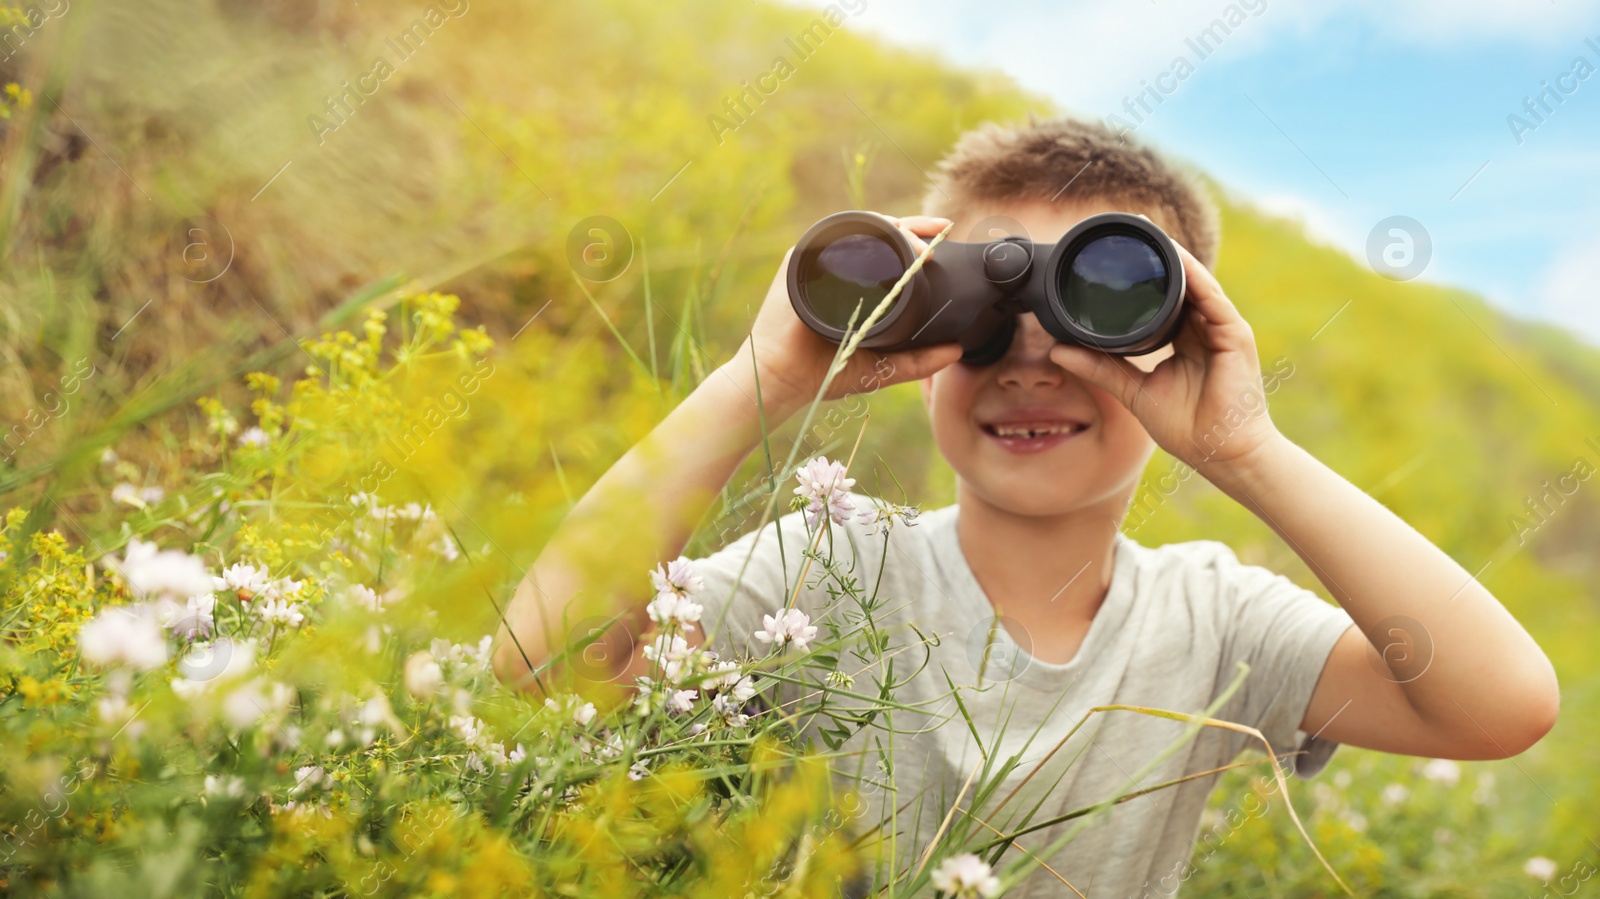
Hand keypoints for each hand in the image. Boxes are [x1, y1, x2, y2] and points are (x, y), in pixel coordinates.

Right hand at [733, 213, 962, 416]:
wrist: (784, 380)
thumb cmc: (826, 372)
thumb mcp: (883, 367)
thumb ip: (918, 361)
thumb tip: (956, 349)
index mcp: (858, 283)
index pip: (891, 250)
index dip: (918, 237)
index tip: (946, 231)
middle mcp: (839, 267)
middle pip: (879, 232)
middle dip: (913, 226)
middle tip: (940, 231)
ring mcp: (819, 262)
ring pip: (859, 230)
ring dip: (890, 229)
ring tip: (916, 245)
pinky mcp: (798, 262)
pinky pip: (830, 239)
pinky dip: (856, 235)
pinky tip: (880, 240)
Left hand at [1047, 240, 1280, 475]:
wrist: (1223, 453)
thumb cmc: (1188, 428)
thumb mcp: (1134, 392)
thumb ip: (1101, 368)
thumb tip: (1059, 350)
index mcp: (1185, 339)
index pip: (1162, 298)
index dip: (1142, 277)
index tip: (1115, 255)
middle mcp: (1204, 329)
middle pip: (1180, 283)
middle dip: (1157, 257)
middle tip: (1130, 228)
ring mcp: (1222, 329)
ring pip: (1196, 283)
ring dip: (1174, 257)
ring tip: (1148, 233)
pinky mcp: (1235, 335)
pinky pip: (1213, 299)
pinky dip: (1194, 277)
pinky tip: (1176, 259)